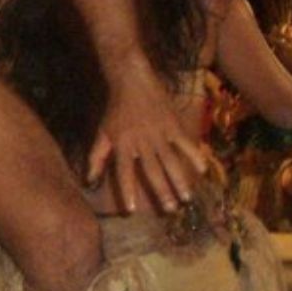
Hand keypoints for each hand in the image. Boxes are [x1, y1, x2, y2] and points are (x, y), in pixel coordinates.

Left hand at [87, 57, 206, 214]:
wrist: (132, 80)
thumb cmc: (116, 109)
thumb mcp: (103, 133)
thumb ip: (96, 158)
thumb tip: (89, 180)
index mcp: (122, 144)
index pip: (124, 172)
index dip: (127, 191)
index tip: (132, 210)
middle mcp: (141, 141)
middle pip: (152, 170)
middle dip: (161, 191)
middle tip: (170, 210)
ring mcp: (159, 132)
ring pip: (171, 161)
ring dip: (179, 180)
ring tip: (186, 198)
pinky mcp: (173, 124)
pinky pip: (186, 143)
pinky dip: (194, 156)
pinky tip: (202, 170)